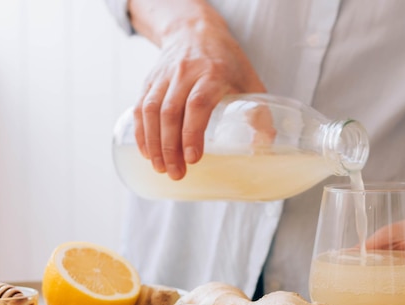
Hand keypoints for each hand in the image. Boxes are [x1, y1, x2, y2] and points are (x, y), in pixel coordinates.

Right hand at [132, 5, 264, 179]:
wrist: (196, 31)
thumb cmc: (228, 62)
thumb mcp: (250, 81)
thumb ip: (259, 113)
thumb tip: (264, 146)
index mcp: (213, 73)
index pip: (197, 104)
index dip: (192, 133)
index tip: (193, 158)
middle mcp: (185, 73)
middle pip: (170, 112)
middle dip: (170, 147)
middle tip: (177, 173)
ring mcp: (164, 76)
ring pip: (150, 111)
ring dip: (154, 143)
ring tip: (161, 168)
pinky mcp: (150, 80)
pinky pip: (139, 107)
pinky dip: (141, 132)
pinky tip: (147, 152)